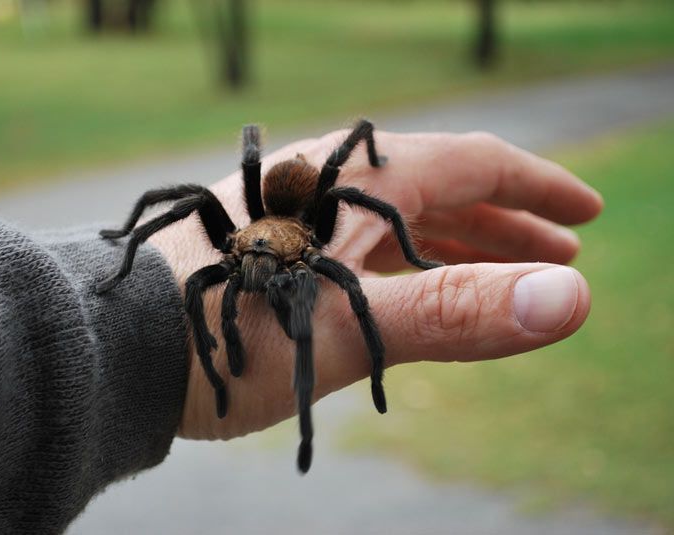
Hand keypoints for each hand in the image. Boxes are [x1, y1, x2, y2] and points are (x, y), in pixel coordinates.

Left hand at [149, 129, 602, 440]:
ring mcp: (303, 217)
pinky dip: (403, 267)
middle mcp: (330, 185)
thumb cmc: (230, 334)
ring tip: (503, 274)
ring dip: (455, 244)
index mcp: (357, 182)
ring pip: (398, 221)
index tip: (587, 214)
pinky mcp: (279, 251)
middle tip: (559, 257)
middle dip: (504, 222)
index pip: (472, 164)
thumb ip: (457, 310)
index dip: (536, 188)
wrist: (118, 347)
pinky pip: (361, 249)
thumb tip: (569, 297)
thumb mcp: (349, 328)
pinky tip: (416, 291)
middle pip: (439, 190)